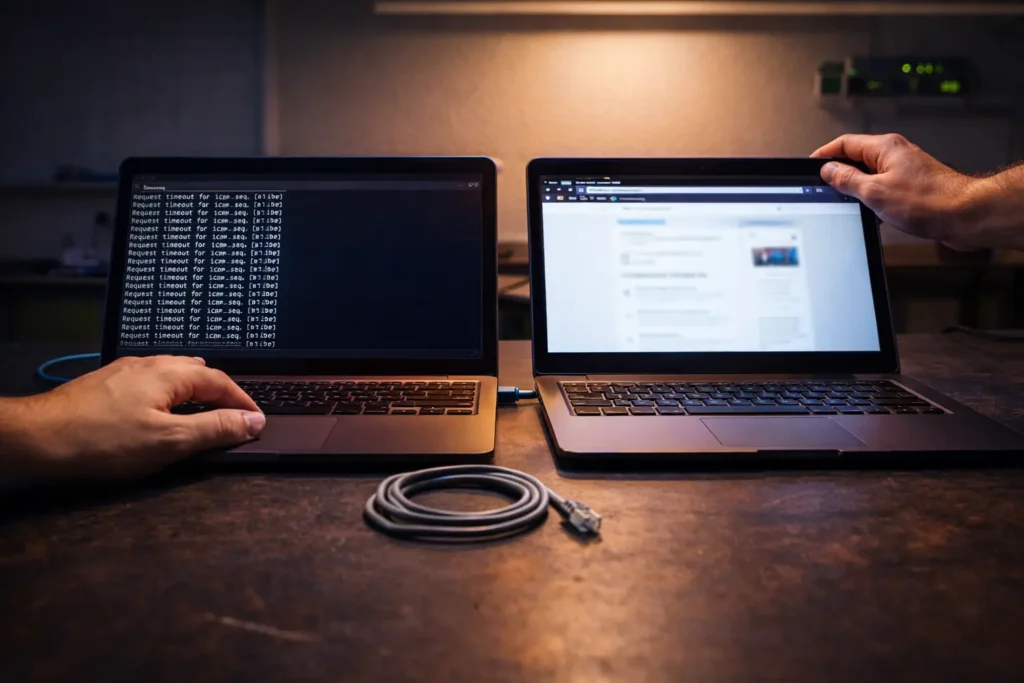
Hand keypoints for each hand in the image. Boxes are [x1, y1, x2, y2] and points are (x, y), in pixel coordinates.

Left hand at [13, 355, 263, 478]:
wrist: (39, 437)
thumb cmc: (102, 439)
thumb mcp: (170, 440)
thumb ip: (215, 429)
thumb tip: (252, 421)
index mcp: (172, 373)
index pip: (222, 382)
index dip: (243, 402)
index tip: (256, 421)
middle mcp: (150, 364)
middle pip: (198, 373)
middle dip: (221, 393)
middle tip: (234, 416)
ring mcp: (126, 371)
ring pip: (173, 375)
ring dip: (194, 393)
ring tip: (203, 413)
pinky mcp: (107, 384)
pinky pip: (151, 383)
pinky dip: (169, 396)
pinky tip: (160, 413)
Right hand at [811, 133, 982, 247]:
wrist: (965, 215)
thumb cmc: (929, 201)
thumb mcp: (875, 192)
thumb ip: (847, 180)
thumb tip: (828, 171)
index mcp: (884, 147)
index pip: (843, 144)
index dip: (823, 155)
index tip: (810, 168)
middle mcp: (895, 154)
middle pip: (855, 158)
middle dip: (838, 174)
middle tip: (824, 190)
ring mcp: (904, 169)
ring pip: (869, 175)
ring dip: (856, 189)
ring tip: (849, 204)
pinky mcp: (912, 185)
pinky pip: (882, 187)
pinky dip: (872, 198)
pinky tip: (871, 214)